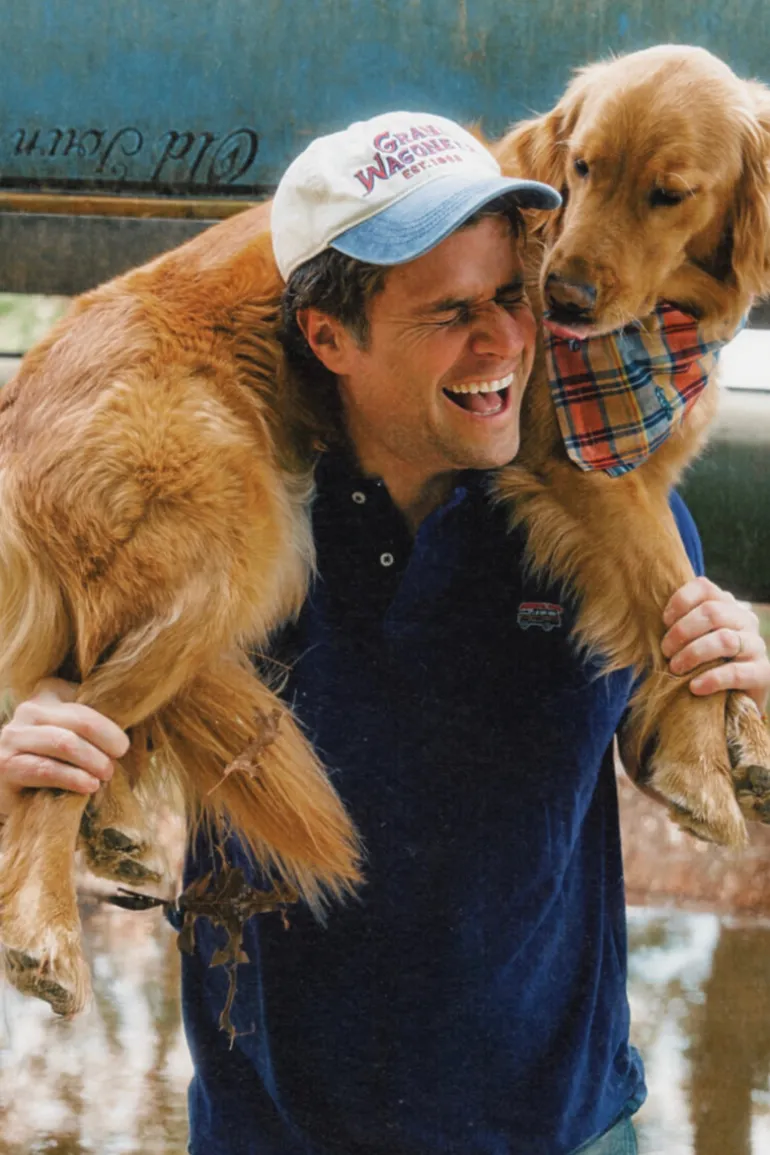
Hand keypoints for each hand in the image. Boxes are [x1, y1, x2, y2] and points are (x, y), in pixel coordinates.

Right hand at [0, 678, 128, 816]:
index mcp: (51, 692)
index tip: (126, 745)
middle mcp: (29, 709)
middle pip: (80, 719)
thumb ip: (105, 729)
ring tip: (106, 774)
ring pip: (65, 743)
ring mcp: (14, 736)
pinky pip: (46, 769)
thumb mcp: (80, 736)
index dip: (113, 722)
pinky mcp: (6, 765)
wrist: (14, 791)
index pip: (91, 700)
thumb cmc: (57, 760)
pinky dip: (73, 778)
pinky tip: (89, 786)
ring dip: (93, 761)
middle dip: (108, 740)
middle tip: (120, 758)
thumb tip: (153, 739)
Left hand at [661, 577, 769, 711]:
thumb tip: (651, 617)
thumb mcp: (691, 639)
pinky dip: (711, 679)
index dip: (680, 601)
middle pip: (712, 612)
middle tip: (665, 651)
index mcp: (727, 605)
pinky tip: (694, 687)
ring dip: (693, 654)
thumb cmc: (702, 664)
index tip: (663, 622)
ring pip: (724, 640)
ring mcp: (757, 645)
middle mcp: (745, 620)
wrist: (731, 700)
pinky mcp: (762, 673)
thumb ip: (679, 624)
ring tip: (675, 668)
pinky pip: (736, 672)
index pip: (704, 587)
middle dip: (682, 632)